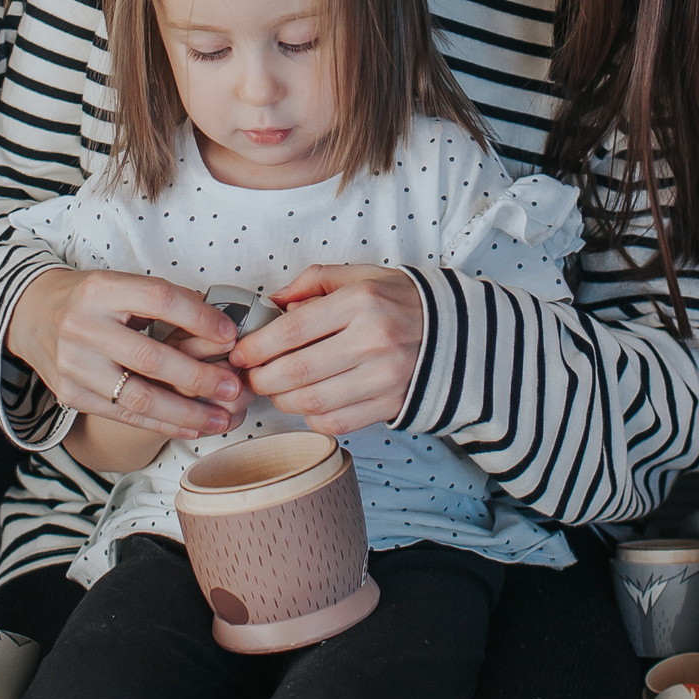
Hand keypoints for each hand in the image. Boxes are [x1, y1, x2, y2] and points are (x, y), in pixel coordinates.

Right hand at [4, 268, 246, 439]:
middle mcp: (83, 326)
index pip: (158, 300)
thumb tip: (220, 324)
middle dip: (198, 376)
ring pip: (137, 397)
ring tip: (220, 419)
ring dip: (185, 412)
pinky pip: (123, 415)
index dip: (199, 318)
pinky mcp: (70, 394)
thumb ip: (163, 301)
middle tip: (233, 386)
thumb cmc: (89, 299)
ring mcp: (74, 364)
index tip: (230, 335)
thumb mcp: (119, 284)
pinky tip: (190, 427)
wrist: (31, 314)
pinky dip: (161, 424)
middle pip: (149, 357)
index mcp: (101, 289)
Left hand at [232, 265, 424, 435]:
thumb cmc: (401, 302)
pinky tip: (308, 402)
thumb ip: (314, 282)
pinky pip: (336, 421)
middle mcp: (373, 340)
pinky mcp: (389, 405)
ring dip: (281, 400)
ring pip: (312, 401)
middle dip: (261, 378)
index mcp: (362, 302)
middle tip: (249, 376)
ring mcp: (383, 377)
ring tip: (275, 389)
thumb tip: (272, 303)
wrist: (458, 334)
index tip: (240, 353)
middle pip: (296, 371)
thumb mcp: (361, 276)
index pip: (293, 330)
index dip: (257, 346)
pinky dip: (312, 416)